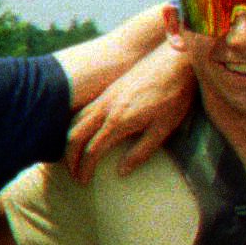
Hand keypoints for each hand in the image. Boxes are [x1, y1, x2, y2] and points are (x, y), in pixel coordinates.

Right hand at [66, 42, 193, 180]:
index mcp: (118, 121)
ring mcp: (106, 96)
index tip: (84, 182)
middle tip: (73, 173)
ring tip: (73, 156)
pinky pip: (84, 110)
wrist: (176, 62)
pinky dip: (76, 125)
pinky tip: (84, 131)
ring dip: (70, 140)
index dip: (85, 168)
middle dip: (69, 157)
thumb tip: (121, 171)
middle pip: (75, 135)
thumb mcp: (163, 129)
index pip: (92, 150)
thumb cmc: (174, 96)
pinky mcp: (110, 89)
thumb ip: (141, 152)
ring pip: (76, 120)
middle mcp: (106, 107)